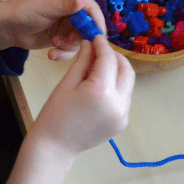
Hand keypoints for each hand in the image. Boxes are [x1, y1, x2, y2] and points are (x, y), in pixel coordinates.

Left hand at [0, 0, 106, 60]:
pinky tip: (51, 54)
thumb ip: (64, 5)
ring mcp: (67, 24)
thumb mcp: (44, 6)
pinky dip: (62, 54)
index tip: (97, 35)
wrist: (7, 28)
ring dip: (68, 47)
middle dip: (79, 38)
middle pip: (88, 26)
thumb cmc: (23, 11)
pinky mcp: (62, 38)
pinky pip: (70, 49)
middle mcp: (72, 9)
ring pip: (80, 40)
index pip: (90, 7)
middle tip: (66, 42)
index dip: (96, 21)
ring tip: (54, 45)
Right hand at [32, 34, 134, 156]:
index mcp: (101, 92)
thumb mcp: (67, 83)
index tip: (96, 37)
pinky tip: (101, 86)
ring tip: (100, 67)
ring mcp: (122, 115)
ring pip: (128, 83)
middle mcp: (117, 103)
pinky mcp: (122, 122)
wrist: (55, 146)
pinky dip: (117, 87)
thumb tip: (91, 43)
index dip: (102, 45)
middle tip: (101, 51)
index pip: (108, 59)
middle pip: (126, 69)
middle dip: (115, 57)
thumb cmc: (55, 114)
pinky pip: (124, 97)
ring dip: (118, 71)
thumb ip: (83, 61)